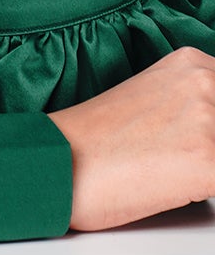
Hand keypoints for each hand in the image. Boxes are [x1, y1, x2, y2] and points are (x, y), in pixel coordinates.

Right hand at [46, 46, 214, 230]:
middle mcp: (205, 82)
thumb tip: (212, 133)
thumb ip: (196, 107)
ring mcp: (209, 120)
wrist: (57, 163)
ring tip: (181, 175)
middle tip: (191, 161)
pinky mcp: (208, 162)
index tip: (207, 140)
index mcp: (191, 63)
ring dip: (212, 168)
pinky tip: (184, 191)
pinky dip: (212, 191)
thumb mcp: (153, 101)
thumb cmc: (94, 141)